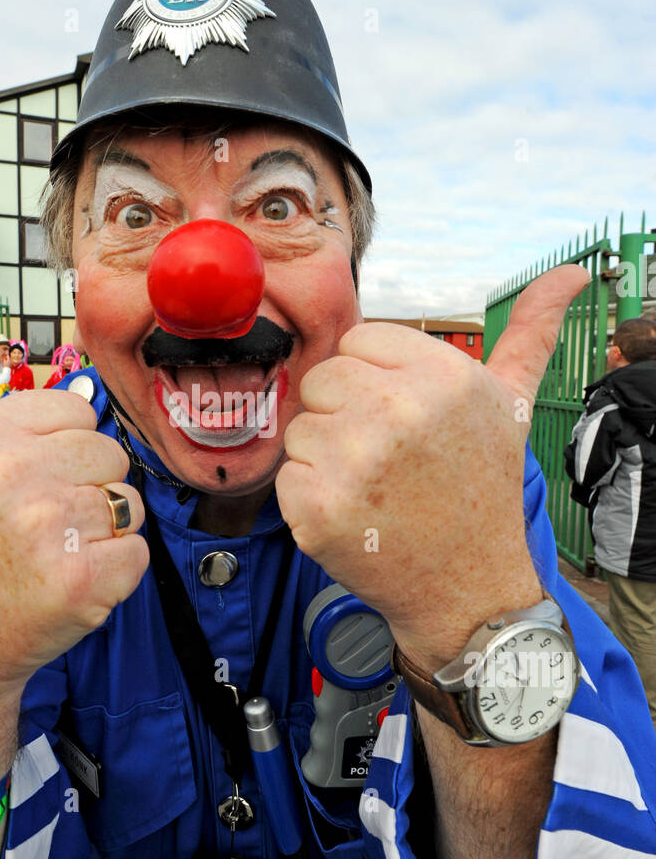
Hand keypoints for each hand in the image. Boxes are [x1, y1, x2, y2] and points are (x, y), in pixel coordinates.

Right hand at [0, 390, 147, 699]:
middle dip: (92, 486)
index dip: (69, 446)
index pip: (77, 410)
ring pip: (129, 500)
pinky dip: (117, 570)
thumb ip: (15, 426)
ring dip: (105, 529)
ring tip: (59, 551)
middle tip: (50, 523)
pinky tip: (74, 580)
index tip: (40, 478)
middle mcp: (9, 473)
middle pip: (109, 451)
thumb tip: (85, 394)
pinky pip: (137, 550)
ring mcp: (48, 526)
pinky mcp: (82, 578)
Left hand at [276, 266, 588, 666]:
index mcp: (441, 376)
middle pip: (323, 379)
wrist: (467, 587)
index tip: (403, 420)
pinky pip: (286, 474)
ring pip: (301, 427)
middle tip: (388, 459)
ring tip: (374, 488)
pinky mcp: (317, 508)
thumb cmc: (481, 487)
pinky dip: (309, 497)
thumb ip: (530, 332)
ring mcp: (354, 462)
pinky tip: (353, 514)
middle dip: (346, 415)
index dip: (375, 381)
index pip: (358, 341)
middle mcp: (398, 411)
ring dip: (325, 458)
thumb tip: (571, 272)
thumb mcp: (512, 404)